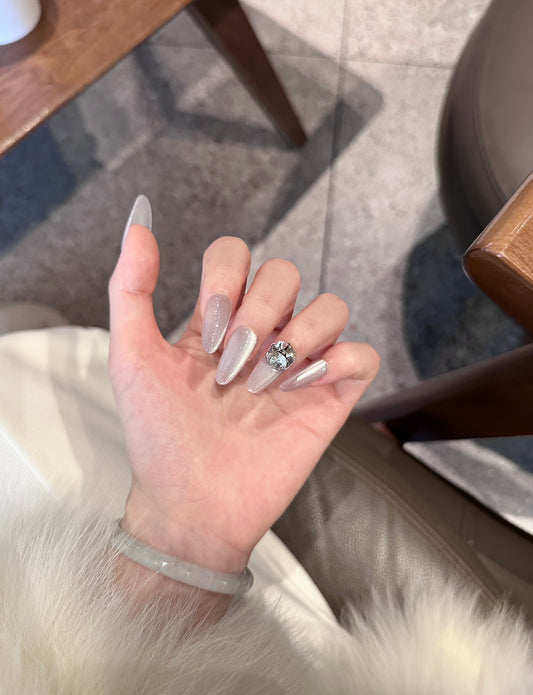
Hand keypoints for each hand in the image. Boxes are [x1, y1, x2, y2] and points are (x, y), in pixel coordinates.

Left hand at [108, 226, 378, 574]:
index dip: (225, 281)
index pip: (236, 255)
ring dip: (298, 336)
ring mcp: (298, 365)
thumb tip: (139, 223)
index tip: (207, 333)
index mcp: (219, 320)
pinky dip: (341, 363)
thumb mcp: (132, 358)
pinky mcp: (330, 399)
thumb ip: (131, 290)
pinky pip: (362, 356)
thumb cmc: (159, 436)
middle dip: (259, 310)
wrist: (190, 504)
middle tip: (232, 363)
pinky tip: (305, 389)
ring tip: (265, 384)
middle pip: (286, 272)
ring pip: (331, 306)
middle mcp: (263, 334)